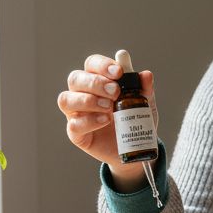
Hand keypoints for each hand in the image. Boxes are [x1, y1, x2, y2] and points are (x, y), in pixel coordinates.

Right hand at [57, 55, 158, 185]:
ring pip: (66, 99)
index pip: (91, 64)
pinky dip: (89, 121)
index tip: (118, 72)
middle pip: (75, 78)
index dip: (102, 65)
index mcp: (97, 80)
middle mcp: (82, 94)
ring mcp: (76, 114)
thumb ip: (144, 89)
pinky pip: (74, 124)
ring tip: (109, 107)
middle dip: (95, 82)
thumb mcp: (144, 104)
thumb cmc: (134, 120)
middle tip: (115, 91)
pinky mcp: (76, 133)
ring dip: (88, 100)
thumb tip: (146, 75)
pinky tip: (105, 120)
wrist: (135, 148)